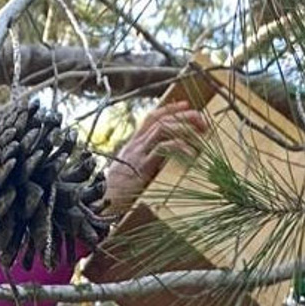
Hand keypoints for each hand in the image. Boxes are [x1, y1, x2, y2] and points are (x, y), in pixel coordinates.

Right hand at [102, 101, 208, 215]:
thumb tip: (167, 160)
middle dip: (183, 116)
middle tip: (201, 118)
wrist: (102, 200)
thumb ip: (146, 161)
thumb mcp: (132, 171)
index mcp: (134, 144)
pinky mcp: (143, 165)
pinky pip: (163, 148)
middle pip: (161, 120)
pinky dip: (179, 146)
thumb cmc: (118, 190)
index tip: (185, 105)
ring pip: (163, 129)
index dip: (169, 109)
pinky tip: (190, 152)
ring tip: (200, 131)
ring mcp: (139, 153)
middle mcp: (136, 144)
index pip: (152, 118)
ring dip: (184, 127)